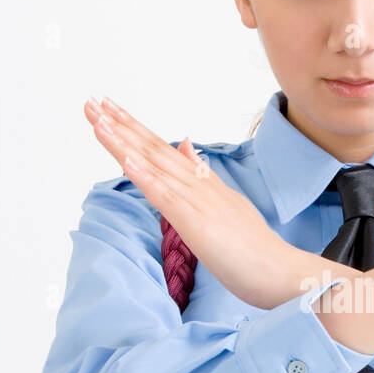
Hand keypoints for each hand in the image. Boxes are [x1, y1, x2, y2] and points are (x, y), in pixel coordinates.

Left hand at [84, 94, 308, 309]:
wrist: (281, 272)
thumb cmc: (255, 250)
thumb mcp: (226, 205)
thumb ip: (205, 175)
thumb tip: (185, 145)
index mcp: (205, 184)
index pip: (163, 151)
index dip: (135, 129)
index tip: (109, 110)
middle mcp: (199, 185)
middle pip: (154, 149)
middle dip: (121, 124)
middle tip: (92, 100)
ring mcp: (198, 201)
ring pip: (155, 165)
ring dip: (124, 141)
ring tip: (98, 117)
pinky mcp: (196, 222)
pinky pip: (165, 195)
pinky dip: (144, 175)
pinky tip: (125, 157)